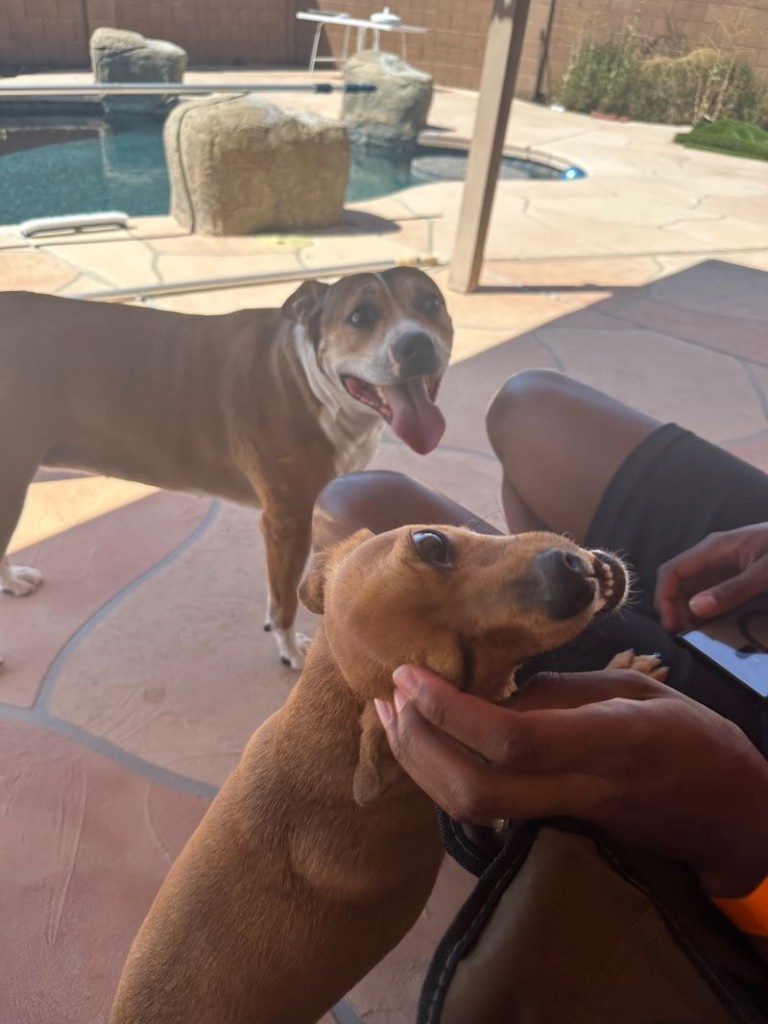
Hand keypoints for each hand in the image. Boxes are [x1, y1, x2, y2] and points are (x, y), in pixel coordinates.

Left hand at [375, 666, 767, 897]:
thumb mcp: (636, 690)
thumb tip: (490, 694)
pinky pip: (483, 809)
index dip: (449, 711)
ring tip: (390, 714)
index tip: (411, 674)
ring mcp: (564, 815)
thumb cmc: (689, 737)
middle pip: (474, 790)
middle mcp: (579, 786)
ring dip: (418, 763)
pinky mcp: (553, 826)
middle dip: (418, 744)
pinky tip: (422, 740)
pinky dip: (440, 776)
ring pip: (470, 810)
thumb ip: (562, 694)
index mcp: (609, 739)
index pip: (510, 739)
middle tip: (391, 694)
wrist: (725, 813)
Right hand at [655, 523, 767, 631]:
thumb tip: (695, 609)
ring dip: (687, 611)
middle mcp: (711, 556)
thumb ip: (733, 590)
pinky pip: (708, 593)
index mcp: (713, 549)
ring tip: (695, 633)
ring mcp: (722, 566)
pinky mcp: (733, 575)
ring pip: (691, 590)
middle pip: (678, 583)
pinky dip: (703, 610)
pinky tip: (711, 624)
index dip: (664, 598)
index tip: (672, 625)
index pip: (672, 571)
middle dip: (674, 609)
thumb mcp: (765, 573)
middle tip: (685, 635)